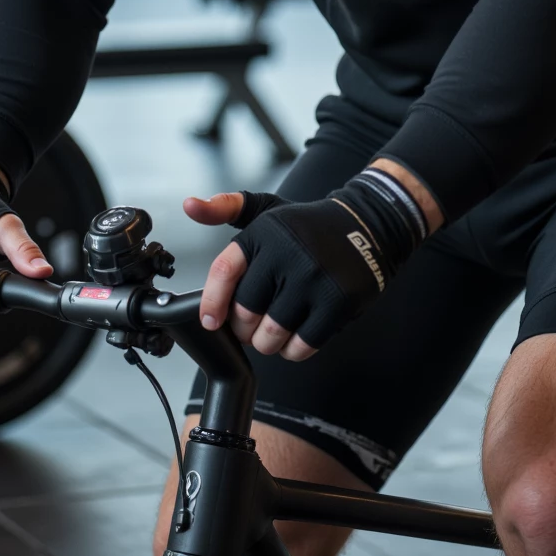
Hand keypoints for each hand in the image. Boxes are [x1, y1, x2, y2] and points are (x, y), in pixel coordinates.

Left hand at [185, 170, 427, 359]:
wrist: (367, 226)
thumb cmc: (306, 227)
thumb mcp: (266, 210)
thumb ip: (225, 208)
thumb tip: (189, 205)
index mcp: (264, 232)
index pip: (224, 272)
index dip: (211, 303)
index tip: (210, 322)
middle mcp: (288, 253)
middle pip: (246, 313)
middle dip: (244, 328)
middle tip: (252, 326)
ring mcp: (314, 277)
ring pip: (272, 335)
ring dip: (269, 343)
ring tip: (274, 332)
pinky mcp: (338, 301)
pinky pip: (302, 346)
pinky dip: (294, 350)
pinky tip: (297, 336)